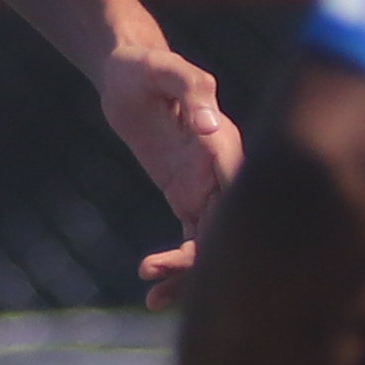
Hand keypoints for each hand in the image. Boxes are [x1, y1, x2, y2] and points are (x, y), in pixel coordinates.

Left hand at [98, 35, 235, 304]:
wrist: (129, 71)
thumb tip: (210, 128)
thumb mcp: (163, 71)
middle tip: (157, 283)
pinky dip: (179, 263)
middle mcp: (223, 169)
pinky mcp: (190, 195)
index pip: (236, 190)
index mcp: (223, 143)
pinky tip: (152, 282)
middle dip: (203, 262)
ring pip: (214, 240)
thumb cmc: (146, 67)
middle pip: (228, 225)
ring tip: (153, 298)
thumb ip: (192, 93)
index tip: (196, 252)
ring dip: (190, 273)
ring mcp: (209, 184)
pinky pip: (193, 237)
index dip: (225, 224)